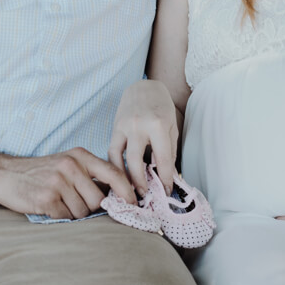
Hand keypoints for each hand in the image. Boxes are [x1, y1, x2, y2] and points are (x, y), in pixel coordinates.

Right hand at [0, 147, 136, 219]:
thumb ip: (90, 174)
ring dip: (73, 212)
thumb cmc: (39, 172)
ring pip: (83, 211)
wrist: (2, 174)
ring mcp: (58, 182)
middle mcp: (71, 166)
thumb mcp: (67, 163)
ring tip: (58, 201)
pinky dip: (60, 216)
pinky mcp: (46, 198)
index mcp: (80, 156)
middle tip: (73, 201)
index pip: (114, 173)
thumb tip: (118, 194)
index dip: (127, 191)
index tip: (133, 202)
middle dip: (90, 207)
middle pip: (98, 199)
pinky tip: (49, 206)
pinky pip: (66, 217)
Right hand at [109, 80, 177, 196]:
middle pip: (137, 163)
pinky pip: (112, 151)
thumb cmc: (162, 108)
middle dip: (141, 183)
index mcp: (158, 126)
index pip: (163, 160)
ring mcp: (124, 126)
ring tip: (130, 190)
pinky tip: (120, 175)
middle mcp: (139, 126)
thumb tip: (167, 176)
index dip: (166, 179)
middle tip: (145, 196)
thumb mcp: (172, 128)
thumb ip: (169, 152)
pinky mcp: (115, 127)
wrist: (144, 87)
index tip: (167, 192)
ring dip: (125, 177)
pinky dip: (115, 165)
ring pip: (120, 158)